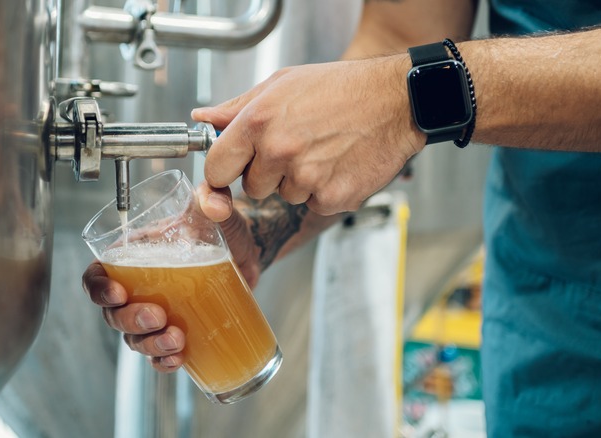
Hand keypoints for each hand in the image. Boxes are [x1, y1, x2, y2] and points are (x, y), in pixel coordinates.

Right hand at [82, 183, 261, 371]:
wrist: (249, 251)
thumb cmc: (221, 227)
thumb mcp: (214, 209)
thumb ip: (212, 196)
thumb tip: (215, 203)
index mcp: (133, 256)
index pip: (97, 275)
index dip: (98, 288)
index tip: (118, 293)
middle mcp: (137, 287)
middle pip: (113, 313)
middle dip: (129, 320)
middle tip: (157, 316)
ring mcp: (155, 312)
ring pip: (134, 338)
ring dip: (149, 344)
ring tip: (176, 339)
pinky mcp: (175, 330)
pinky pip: (158, 355)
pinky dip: (164, 362)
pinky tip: (179, 358)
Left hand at [192, 55, 424, 214]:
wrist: (396, 100)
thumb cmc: (340, 88)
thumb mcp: (282, 84)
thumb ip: (237, 107)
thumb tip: (204, 119)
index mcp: (258, 122)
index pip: (216, 169)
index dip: (224, 171)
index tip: (234, 168)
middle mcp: (279, 151)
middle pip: (251, 188)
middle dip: (267, 174)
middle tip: (295, 147)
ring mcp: (306, 177)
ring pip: (284, 197)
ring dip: (298, 182)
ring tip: (322, 151)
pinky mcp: (332, 198)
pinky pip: (313, 205)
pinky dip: (324, 191)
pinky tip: (339, 164)